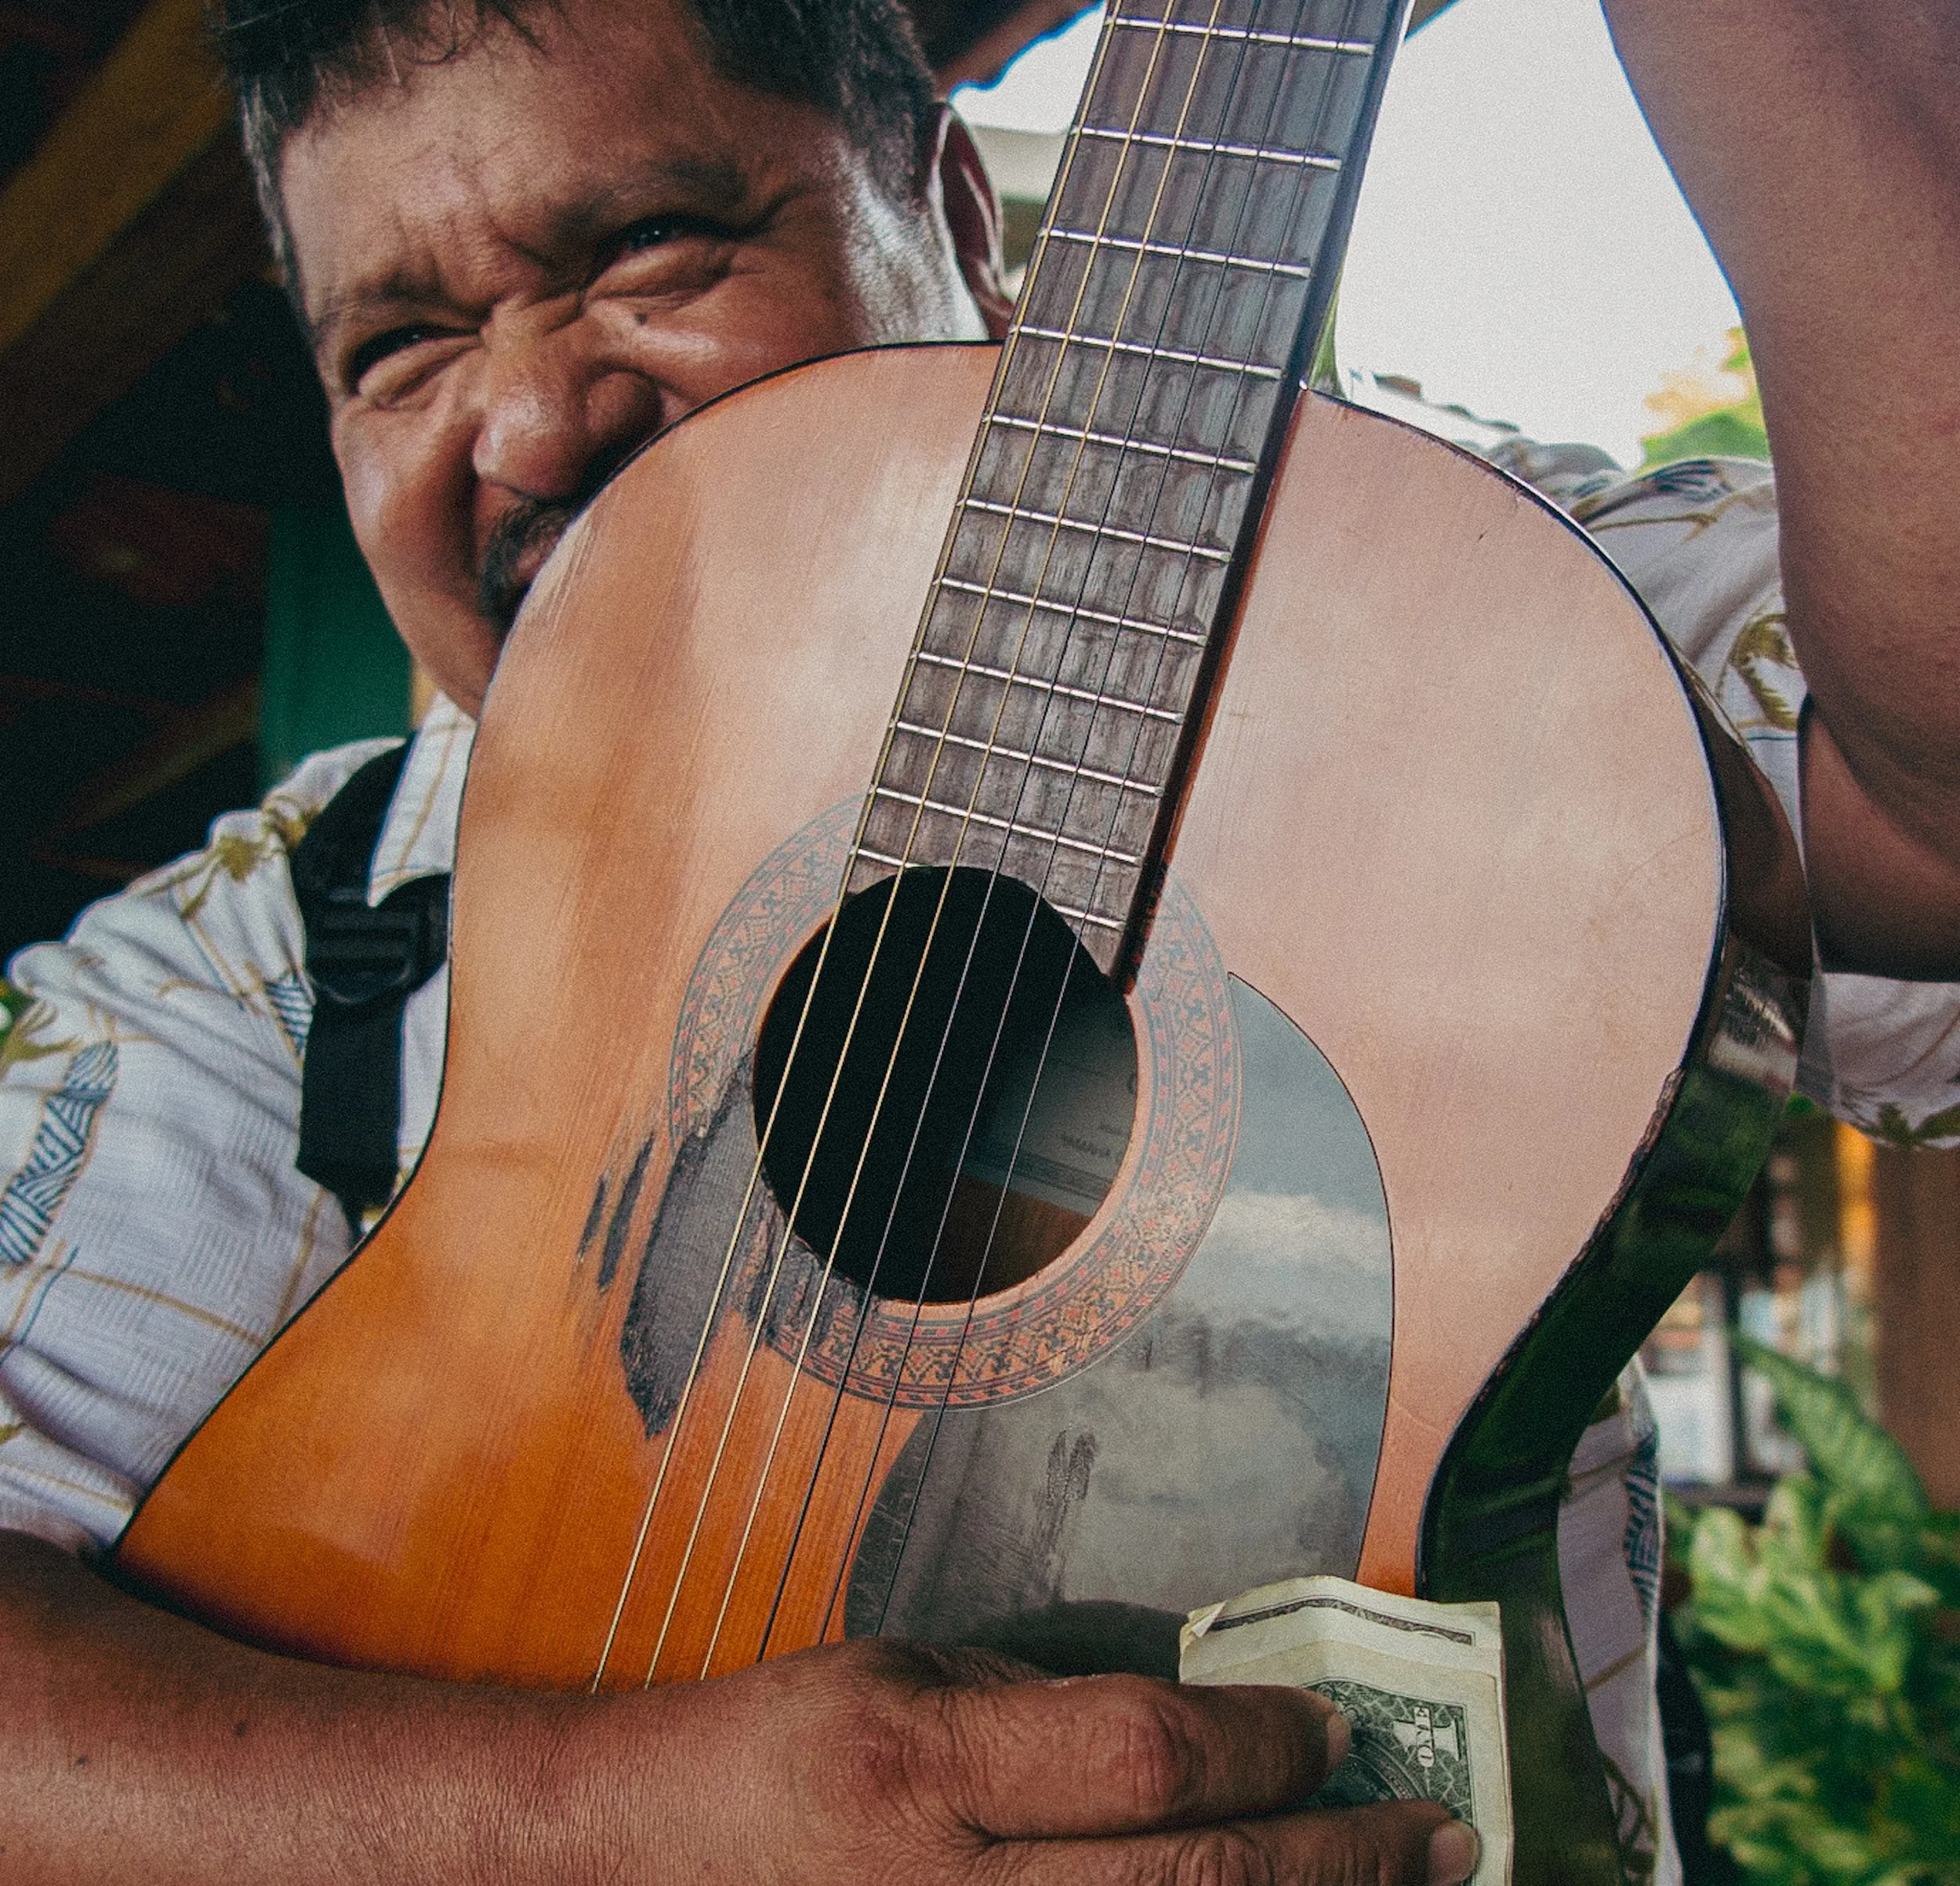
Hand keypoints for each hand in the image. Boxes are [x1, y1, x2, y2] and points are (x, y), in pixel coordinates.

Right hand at [601, 1637, 1476, 1885]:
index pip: (1143, 1758)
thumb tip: (1204, 1741)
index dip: (1263, 1739)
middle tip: (1442, 1833)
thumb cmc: (781, 1756)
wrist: (648, 1872)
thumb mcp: (901, 1674)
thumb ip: (1047, 1709)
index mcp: (924, 1766)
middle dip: (1347, 1863)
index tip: (1333, 1723)